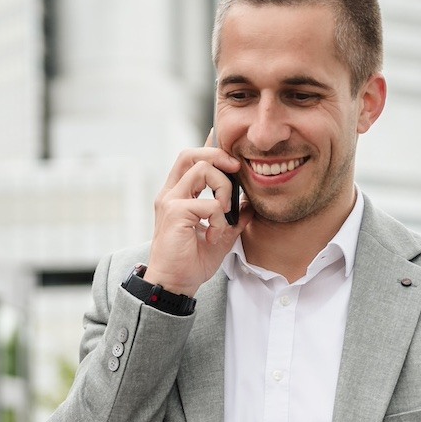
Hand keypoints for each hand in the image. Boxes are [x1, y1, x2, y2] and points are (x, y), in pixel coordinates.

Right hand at [144, 131, 246, 296]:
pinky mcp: (175, 213)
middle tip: (237, 170)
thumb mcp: (220, 235)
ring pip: (203, 170)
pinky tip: (216, 234)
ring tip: (226, 212)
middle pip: (191, 155)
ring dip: (224, 188)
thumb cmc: (192, 262)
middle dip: (219, 156)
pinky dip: (220, 218)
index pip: (190, 161)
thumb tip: (249, 203)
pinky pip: (208, 203)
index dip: (208, 147)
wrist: (175, 284)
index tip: (220, 137)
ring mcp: (170, 202)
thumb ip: (233, 217)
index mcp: (178, 196)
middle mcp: (171, 194)